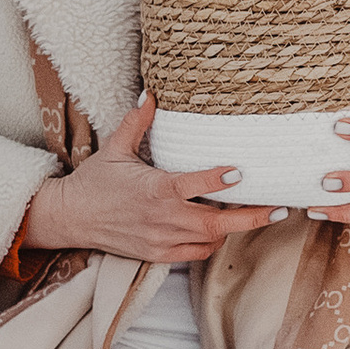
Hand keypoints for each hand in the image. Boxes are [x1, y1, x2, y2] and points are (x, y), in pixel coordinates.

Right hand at [18, 93, 280, 263]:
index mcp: (156, 190)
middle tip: (279, 209)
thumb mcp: (115, 149)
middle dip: (252, 218)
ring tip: (249, 214)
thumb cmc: (93, 182)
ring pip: (211, 241)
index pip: (197, 186)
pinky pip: (195, 253)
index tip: (241, 172)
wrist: (70, 218)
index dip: (221, 181)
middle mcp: (163, 218)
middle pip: (217, 223)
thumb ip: (137, 122)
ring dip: (229, 229)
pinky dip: (209, 242)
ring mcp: (162, 240)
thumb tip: (151, 93)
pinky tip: (218, 229)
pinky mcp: (158, 255)